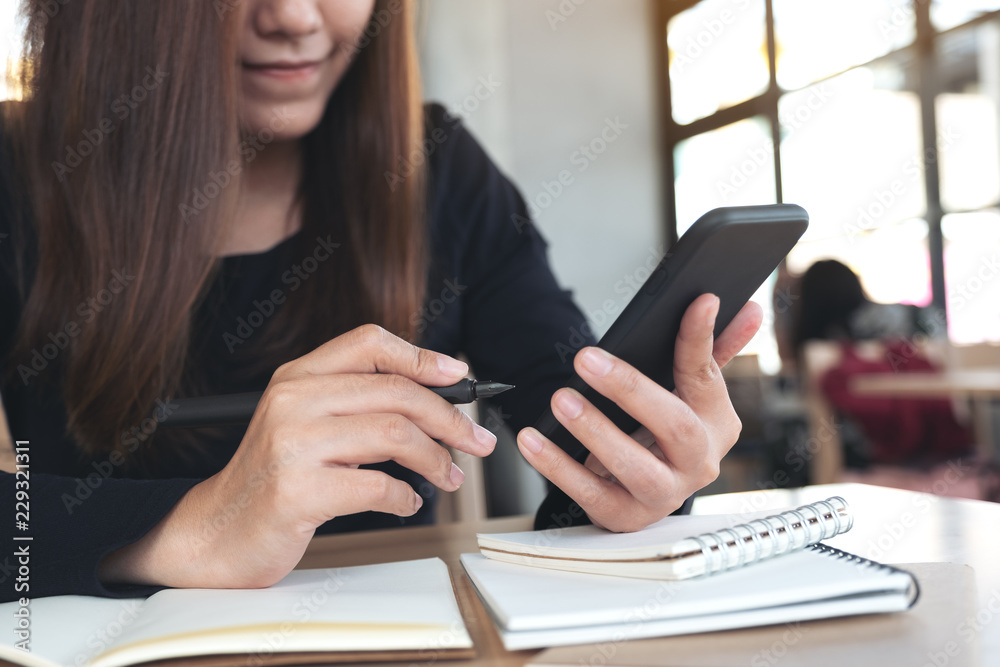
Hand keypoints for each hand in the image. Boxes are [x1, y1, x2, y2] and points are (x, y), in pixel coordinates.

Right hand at [98, 324, 496, 587]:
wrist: (217, 532)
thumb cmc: (273, 478)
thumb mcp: (305, 423)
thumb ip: (355, 401)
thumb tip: (437, 395)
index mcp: (296, 377)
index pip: (369, 344)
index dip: (422, 356)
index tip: (459, 376)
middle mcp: (292, 402)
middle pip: (396, 392)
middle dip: (449, 418)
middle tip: (474, 441)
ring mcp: (293, 445)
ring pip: (394, 434)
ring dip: (436, 459)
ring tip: (447, 476)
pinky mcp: (298, 491)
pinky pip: (378, 487)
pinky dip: (406, 498)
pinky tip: (406, 503)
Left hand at [517, 294, 762, 531]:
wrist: (645, 492)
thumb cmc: (666, 433)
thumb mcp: (689, 394)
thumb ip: (711, 350)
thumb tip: (747, 309)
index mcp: (717, 425)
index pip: (708, 376)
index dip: (701, 340)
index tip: (700, 302)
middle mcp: (698, 465)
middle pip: (676, 428)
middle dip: (631, 391)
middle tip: (587, 359)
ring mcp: (663, 496)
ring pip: (636, 468)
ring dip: (595, 432)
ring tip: (561, 400)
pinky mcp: (624, 517)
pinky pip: (589, 494)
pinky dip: (558, 468)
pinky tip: (532, 441)